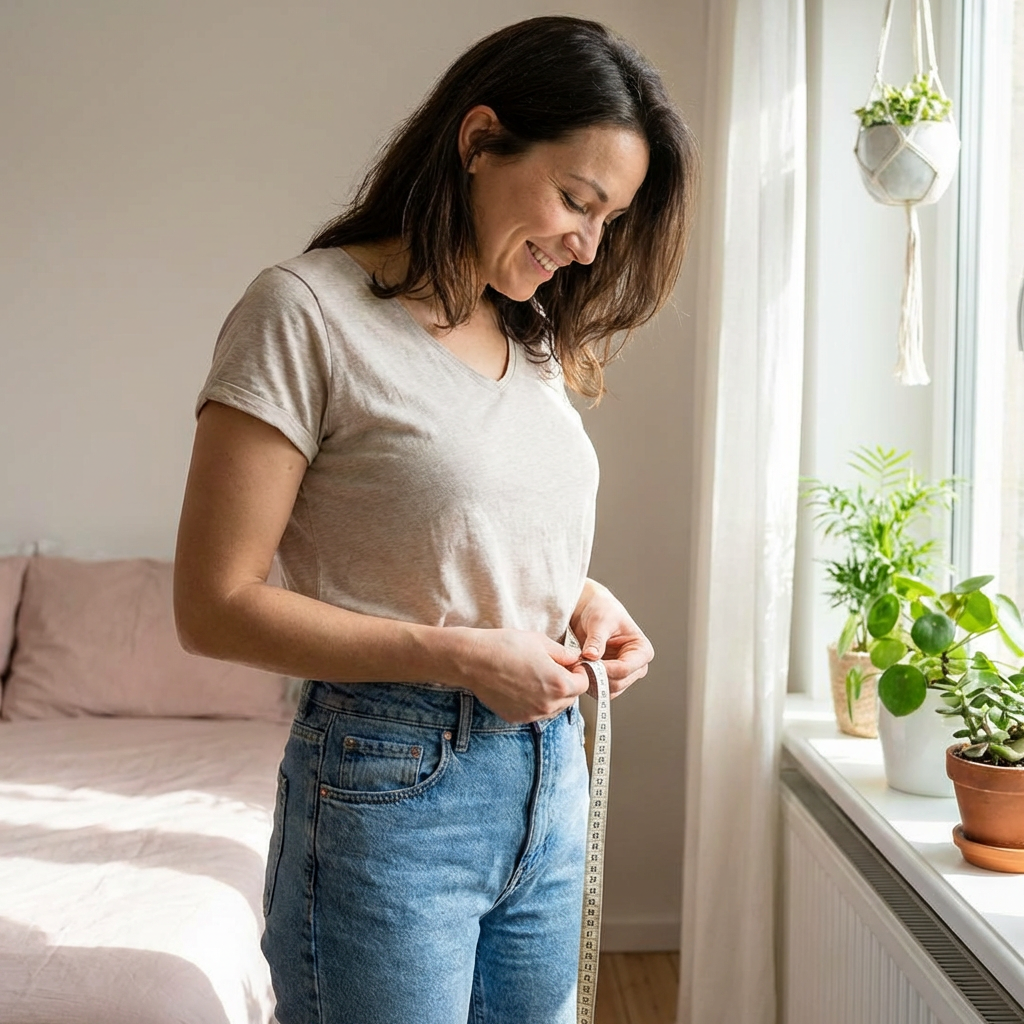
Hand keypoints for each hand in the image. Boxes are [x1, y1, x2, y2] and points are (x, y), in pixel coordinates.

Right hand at [443, 627, 590, 723]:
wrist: (473, 660)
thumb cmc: (505, 647)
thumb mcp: (541, 642)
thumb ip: (563, 654)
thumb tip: (574, 658)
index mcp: (559, 684)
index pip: (584, 683)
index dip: (580, 671)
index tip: (572, 664)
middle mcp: (548, 704)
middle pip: (570, 697)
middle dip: (567, 683)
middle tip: (554, 668)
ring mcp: (532, 714)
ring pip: (554, 707)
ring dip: (552, 695)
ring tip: (536, 676)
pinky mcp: (517, 718)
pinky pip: (536, 712)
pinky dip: (535, 702)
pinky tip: (523, 686)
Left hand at [570, 579, 653, 699]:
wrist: (591, 610)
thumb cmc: (601, 610)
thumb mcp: (599, 621)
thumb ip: (596, 640)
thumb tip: (591, 656)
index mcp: (642, 650)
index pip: (626, 668)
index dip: (605, 669)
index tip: (587, 664)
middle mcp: (637, 665)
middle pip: (618, 682)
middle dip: (598, 676)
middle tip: (579, 664)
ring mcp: (624, 674)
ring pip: (610, 690)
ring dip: (593, 681)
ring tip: (579, 665)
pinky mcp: (611, 677)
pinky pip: (601, 689)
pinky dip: (589, 683)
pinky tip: (580, 669)